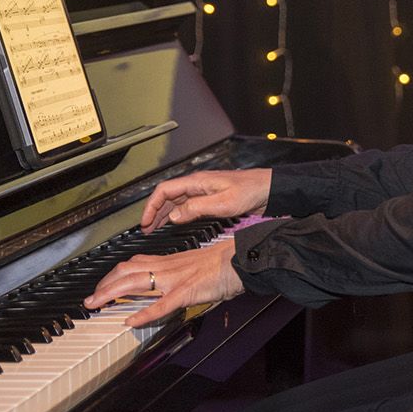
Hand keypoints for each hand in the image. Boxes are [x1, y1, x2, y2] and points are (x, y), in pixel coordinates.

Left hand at [82, 241, 243, 327]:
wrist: (242, 258)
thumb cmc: (225, 263)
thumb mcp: (195, 264)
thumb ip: (178, 272)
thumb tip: (167, 283)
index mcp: (170, 261)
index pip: (134, 264)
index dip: (114, 275)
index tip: (102, 285)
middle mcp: (168, 267)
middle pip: (126, 271)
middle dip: (104, 285)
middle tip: (90, 299)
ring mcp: (175, 279)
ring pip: (135, 282)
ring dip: (111, 294)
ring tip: (96, 305)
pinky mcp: (186, 291)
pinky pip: (161, 304)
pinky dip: (143, 314)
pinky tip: (131, 321)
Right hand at [140, 169, 271, 231]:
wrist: (268, 189)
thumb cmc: (250, 191)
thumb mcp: (222, 203)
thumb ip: (196, 209)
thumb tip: (174, 216)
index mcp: (197, 182)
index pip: (164, 190)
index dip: (151, 205)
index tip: (145, 221)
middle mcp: (197, 185)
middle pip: (167, 196)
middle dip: (154, 212)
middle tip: (145, 229)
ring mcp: (203, 191)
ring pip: (175, 201)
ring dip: (163, 214)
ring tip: (153, 229)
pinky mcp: (210, 198)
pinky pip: (186, 205)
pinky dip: (176, 214)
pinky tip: (174, 223)